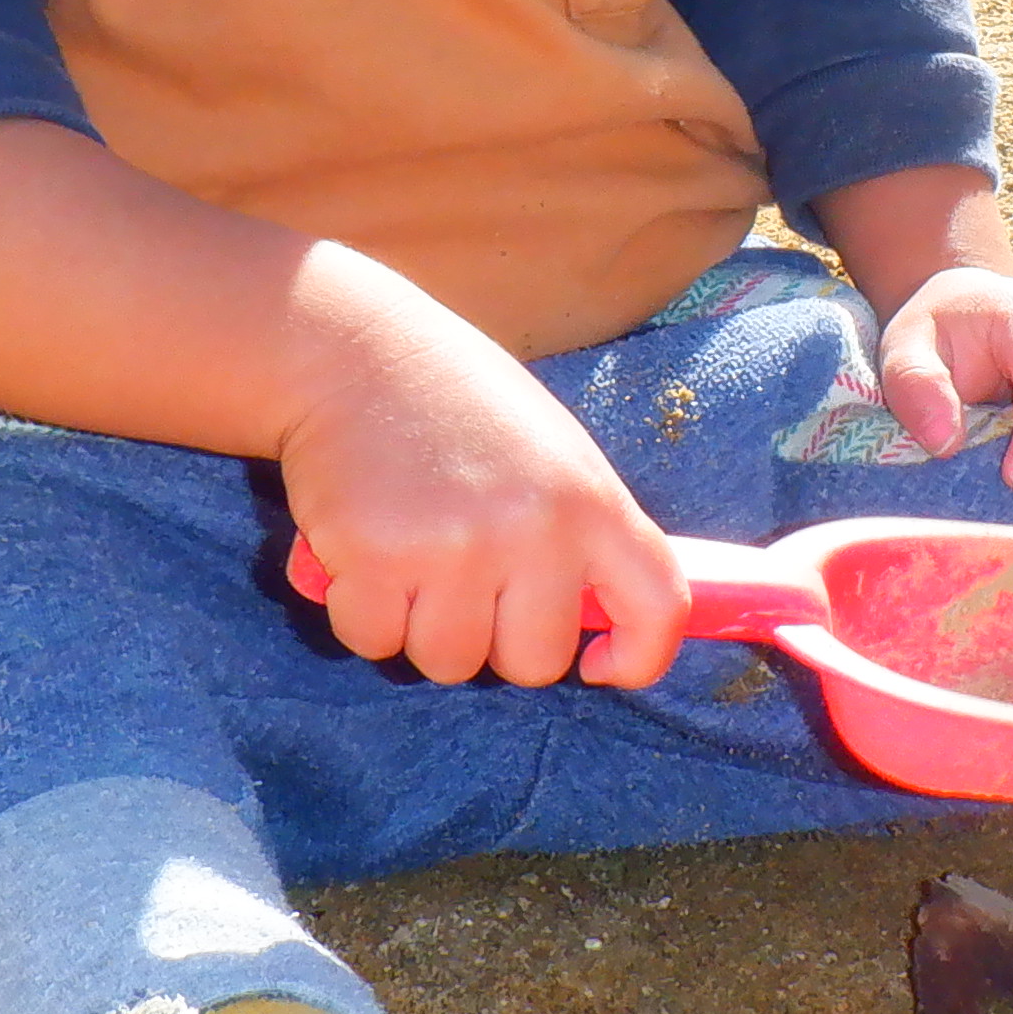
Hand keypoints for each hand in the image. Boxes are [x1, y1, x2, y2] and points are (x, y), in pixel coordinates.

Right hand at [275, 293, 691, 690]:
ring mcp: (455, 548)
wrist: (354, 350)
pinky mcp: (376, 558)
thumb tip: (595, 628)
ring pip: (449, 662)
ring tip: (410, 555)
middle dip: (494, 639)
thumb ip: (581, 535)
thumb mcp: (554, 454)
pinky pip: (376, 640)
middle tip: (464, 576)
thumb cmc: (459, 405)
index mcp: (592, 500)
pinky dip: (363, 614)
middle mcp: (534, 530)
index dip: (639, 657)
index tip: (600, 663)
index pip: (658, 606)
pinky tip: (363, 553)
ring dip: (422, 628)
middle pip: (533, 663)